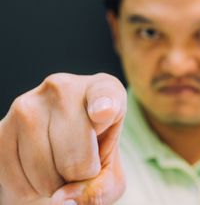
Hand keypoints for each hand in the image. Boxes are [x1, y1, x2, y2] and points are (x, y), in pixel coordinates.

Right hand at [0, 73, 126, 204]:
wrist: (54, 151)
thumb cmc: (89, 157)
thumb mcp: (107, 173)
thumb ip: (97, 188)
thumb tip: (62, 200)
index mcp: (101, 89)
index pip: (104, 94)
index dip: (104, 104)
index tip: (103, 113)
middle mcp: (63, 87)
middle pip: (75, 155)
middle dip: (78, 176)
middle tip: (78, 165)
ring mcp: (29, 103)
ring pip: (43, 171)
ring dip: (53, 186)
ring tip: (58, 166)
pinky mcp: (2, 127)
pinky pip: (16, 179)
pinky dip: (29, 189)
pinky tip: (37, 169)